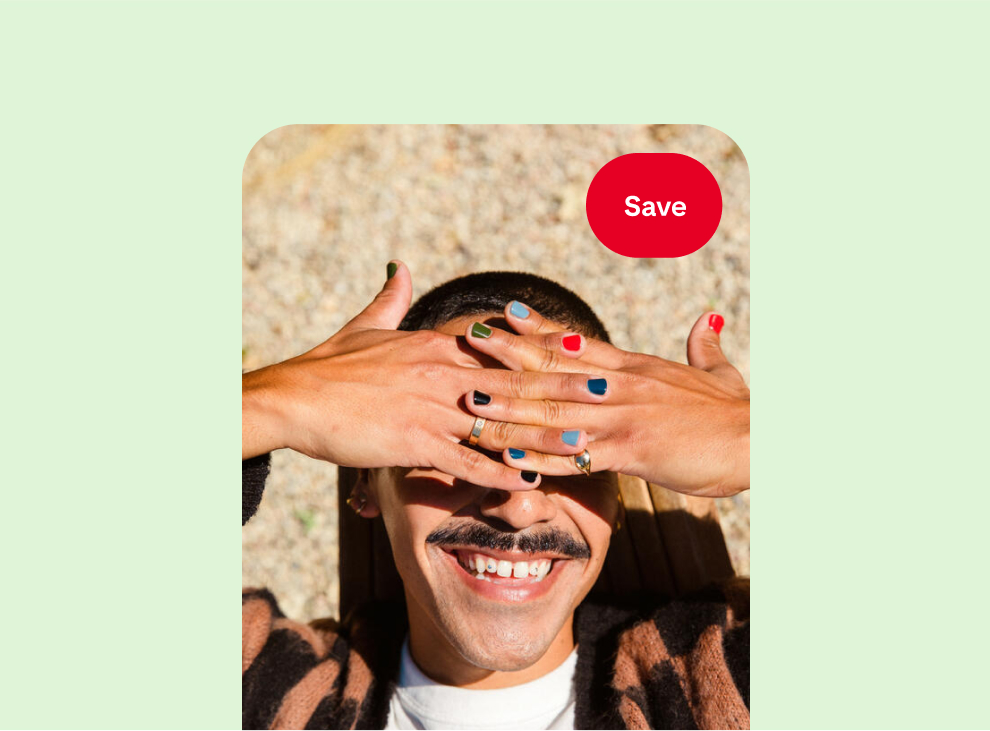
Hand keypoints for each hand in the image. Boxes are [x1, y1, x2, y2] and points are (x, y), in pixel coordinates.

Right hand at [242, 263, 606, 490]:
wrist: (294, 398)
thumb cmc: (328, 366)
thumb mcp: (364, 327)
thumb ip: (389, 299)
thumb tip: (398, 268)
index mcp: (432, 344)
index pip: (497, 339)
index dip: (537, 344)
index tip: (573, 345)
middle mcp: (440, 372)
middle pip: (512, 380)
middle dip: (560, 387)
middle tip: (604, 392)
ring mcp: (430, 408)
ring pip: (499, 423)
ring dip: (543, 435)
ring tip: (582, 444)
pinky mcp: (414, 442)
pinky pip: (464, 459)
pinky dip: (497, 471)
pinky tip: (527, 482)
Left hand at [462, 303, 749, 496]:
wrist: (762, 440)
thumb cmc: (738, 412)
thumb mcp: (719, 373)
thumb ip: (704, 347)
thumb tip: (707, 320)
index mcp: (636, 368)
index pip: (577, 342)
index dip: (538, 327)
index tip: (506, 312)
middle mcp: (622, 385)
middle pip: (554, 367)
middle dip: (508, 355)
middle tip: (469, 341)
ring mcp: (624, 416)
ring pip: (556, 409)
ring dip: (511, 405)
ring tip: (472, 399)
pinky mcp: (632, 450)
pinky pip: (576, 454)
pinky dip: (540, 455)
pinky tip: (509, 456)